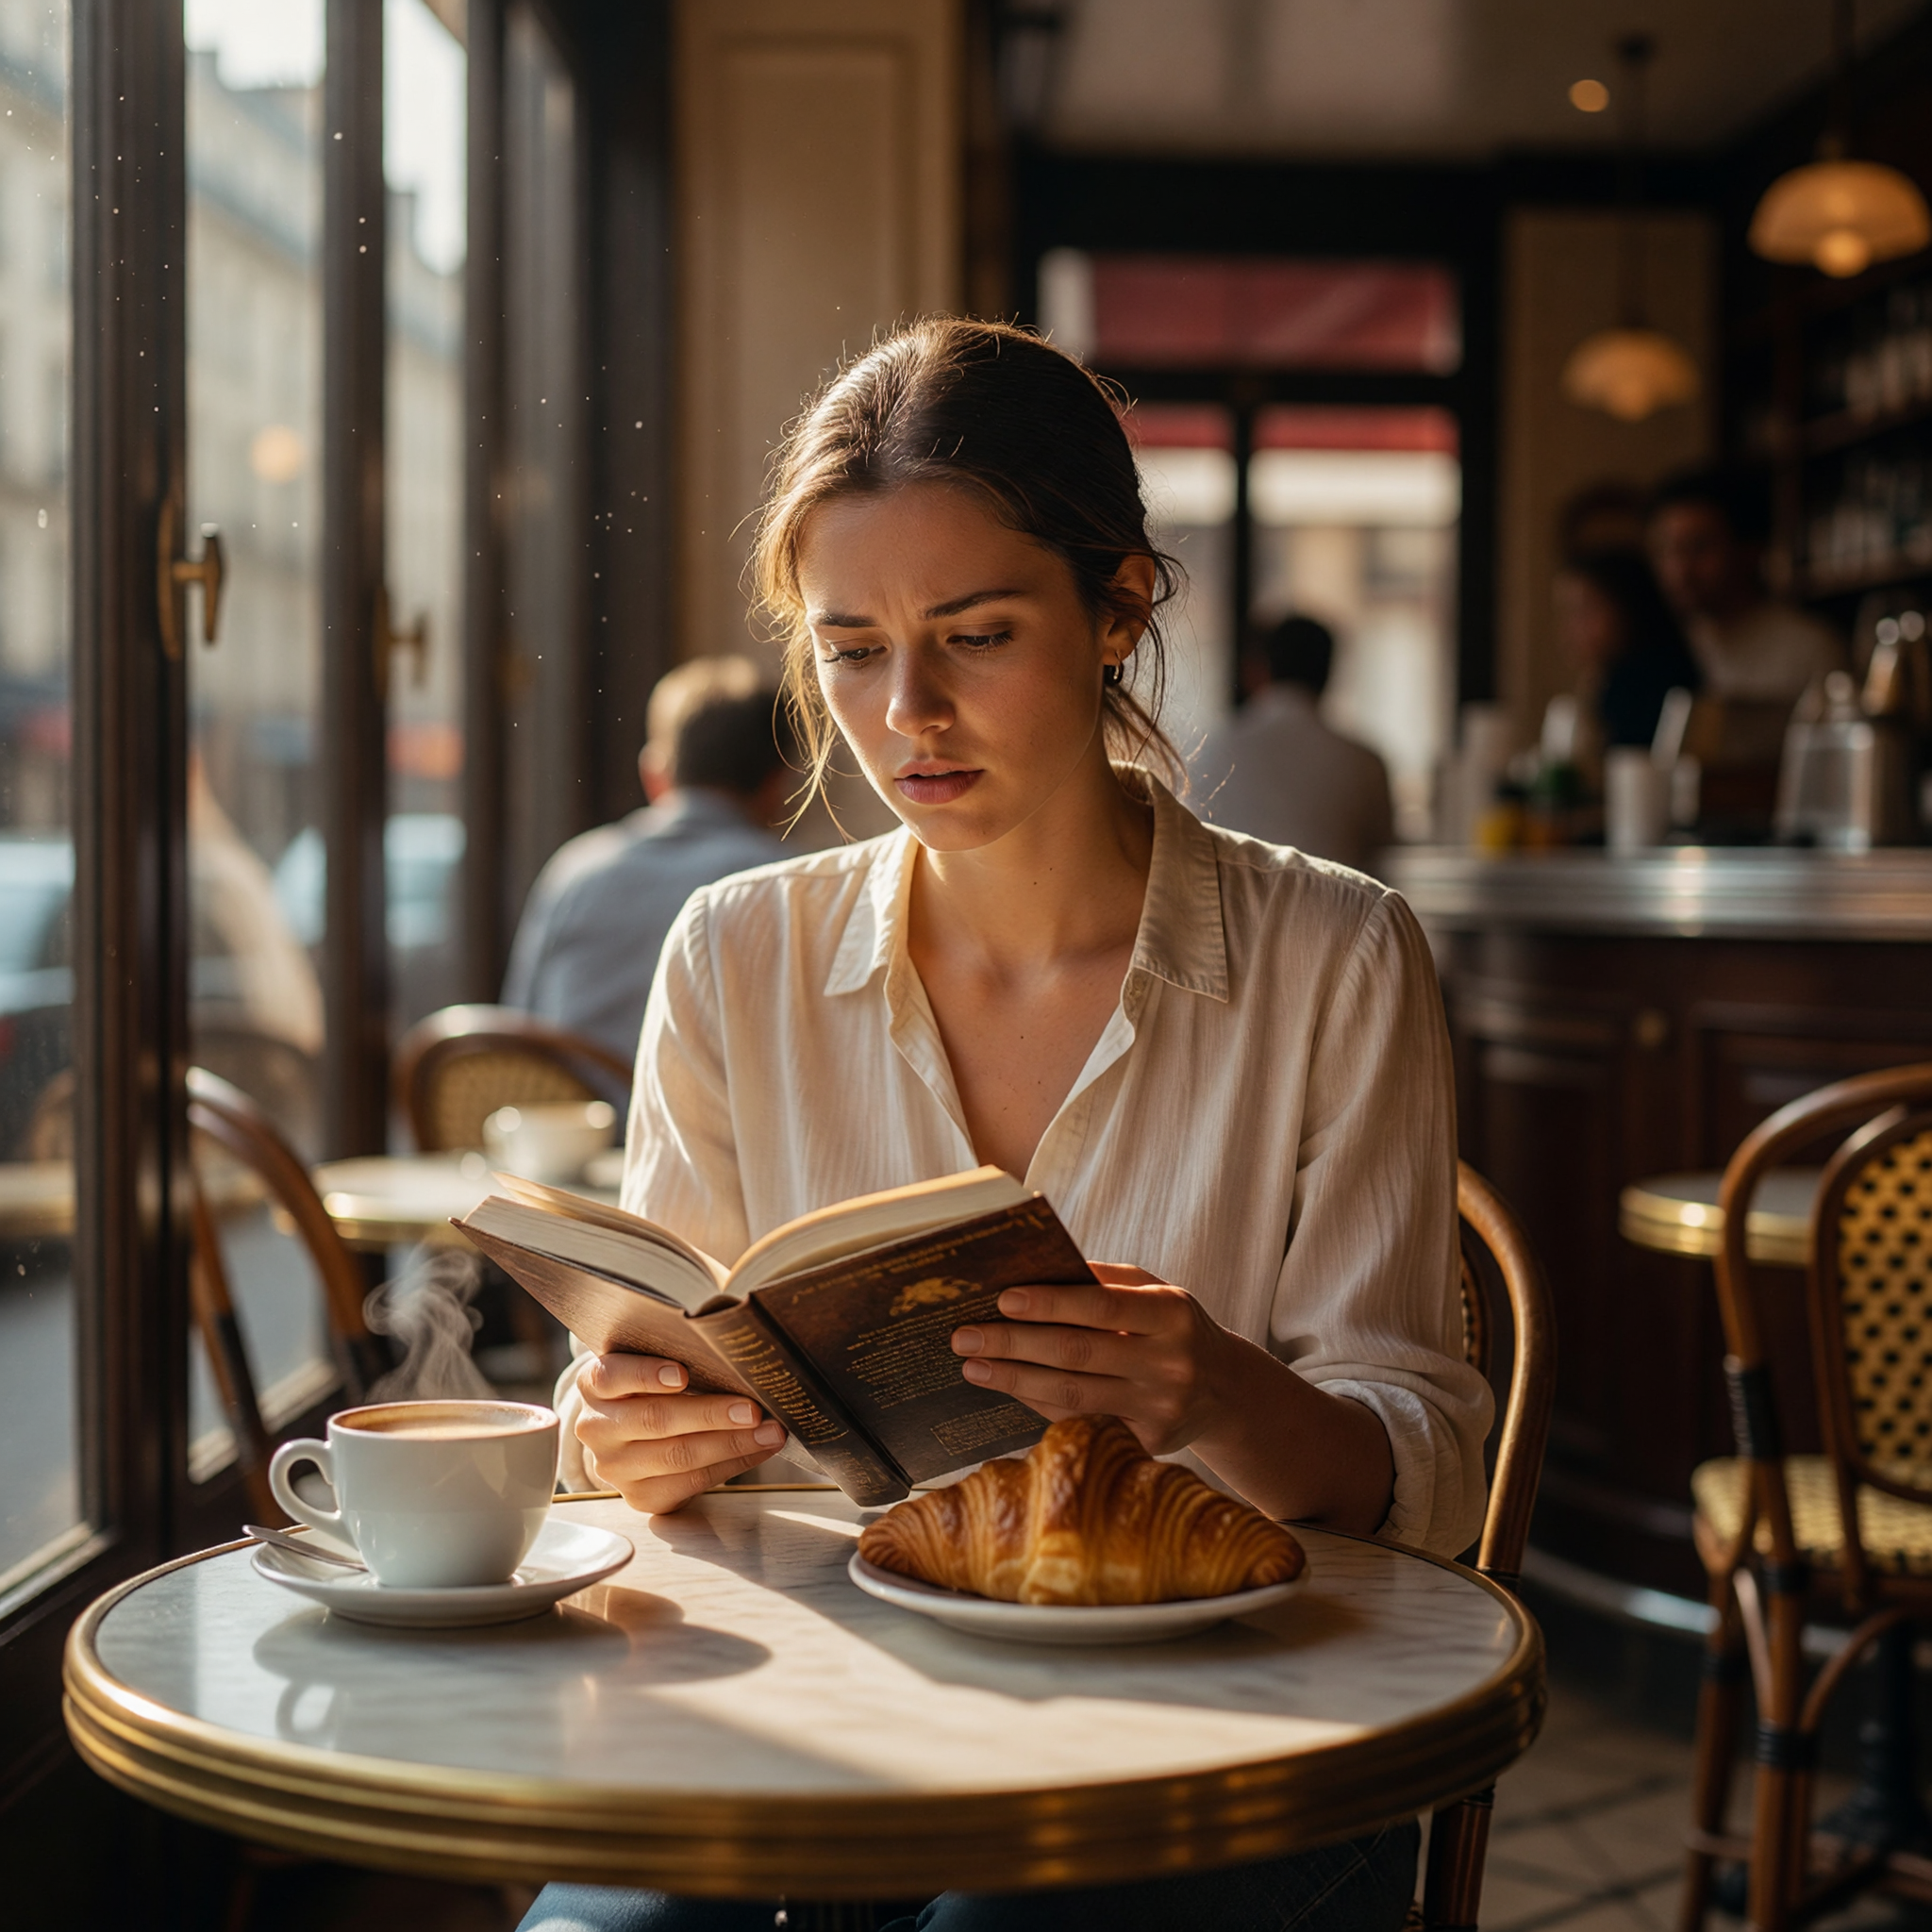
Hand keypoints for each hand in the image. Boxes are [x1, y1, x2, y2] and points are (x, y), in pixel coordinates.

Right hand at [573, 1355, 787, 1513]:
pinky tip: (758, 1449)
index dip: (646, 1375)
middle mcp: (596, 1427)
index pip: (611, 1376)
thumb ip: (674, 1356)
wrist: (632, 1434)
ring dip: (732, 1443)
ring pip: (678, 1455)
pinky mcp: (639, 1496)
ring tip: (770, 1431)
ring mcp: (614, 1467)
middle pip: (655, 1419)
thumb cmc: (652, 1386)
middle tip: (753, 1409)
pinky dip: (732, 1464)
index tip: (683, 1374)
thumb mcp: (649, 1363)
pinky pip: (691, 1482)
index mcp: (594, 1385)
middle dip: (710, 1414)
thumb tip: (734, 1356)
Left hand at [948, 1264, 1230, 1456]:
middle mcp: (1171, 1363)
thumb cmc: (1173, 1327)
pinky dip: (1039, 1404)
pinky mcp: (1148, 1443)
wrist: (1226, 1391)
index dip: (1050, 1303)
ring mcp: (1160, 1409)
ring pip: (1073, 1395)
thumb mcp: (1154, 1292)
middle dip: (1014, 1343)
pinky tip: (1007, 1389)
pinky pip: (1081, 1421)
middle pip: (1079, 1354)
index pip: (1102, 1307)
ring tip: (972, 1366)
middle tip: (965, 1336)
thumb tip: (1036, 1272)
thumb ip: (1104, 1281)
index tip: (1001, 1299)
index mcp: (1173, 1314)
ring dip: (1014, 1379)